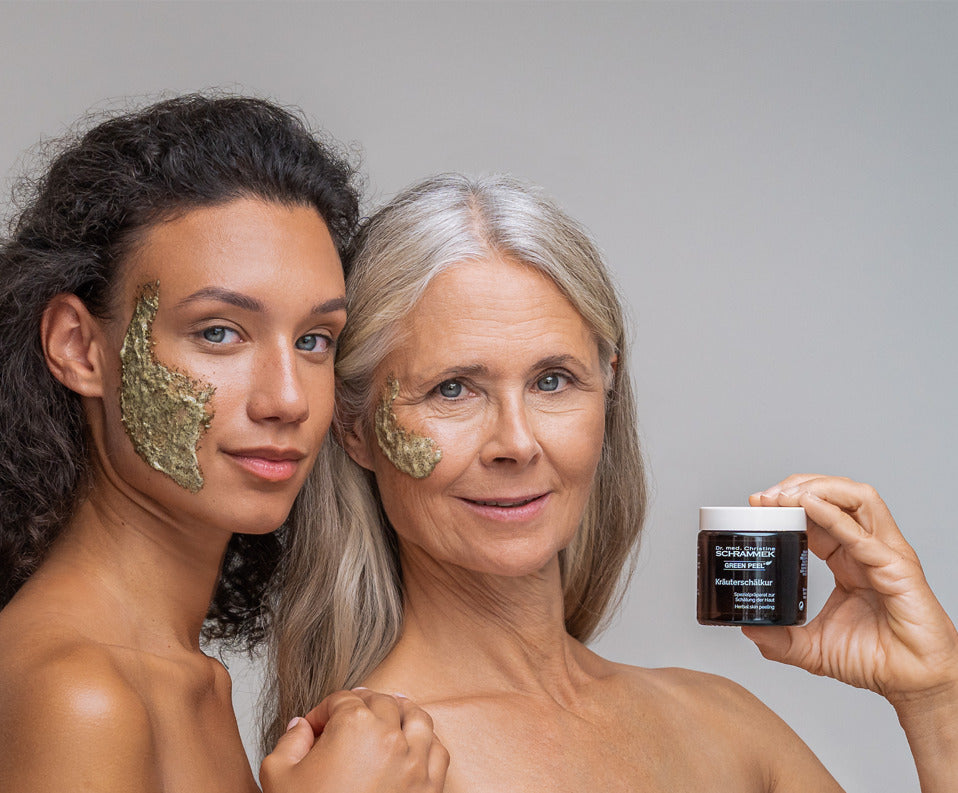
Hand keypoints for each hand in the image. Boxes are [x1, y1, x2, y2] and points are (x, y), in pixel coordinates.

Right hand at [260, 688, 448, 792]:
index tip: (313, 728)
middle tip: (346, 716)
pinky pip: (438, 751)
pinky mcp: (430, 787)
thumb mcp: (278, 775)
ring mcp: (415, 762)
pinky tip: (414, 744)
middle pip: (381, 702)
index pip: (340, 699)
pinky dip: (427, 742)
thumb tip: (301, 726)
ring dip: (401, 712)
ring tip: (389, 714)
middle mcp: (390, 736)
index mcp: (354, 725)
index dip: (322, 712)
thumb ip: (289, 741)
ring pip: (417, 718)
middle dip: (361, 704)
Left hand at [744, 474, 957, 706]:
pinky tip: (810, 506)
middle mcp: (867, 549)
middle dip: (798, 486)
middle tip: (766, 496)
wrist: (914, 683)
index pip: (817, 515)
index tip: (757, 503)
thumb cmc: (878, 660)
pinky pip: (863, 535)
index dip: (788, 503)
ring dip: (818, 488)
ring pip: (857, 499)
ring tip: (786, 495)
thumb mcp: (814, 649)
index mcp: (849, 560)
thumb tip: (749, 629)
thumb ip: (781, 640)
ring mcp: (885, 555)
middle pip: (836, 496)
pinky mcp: (898, 569)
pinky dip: (834, 515)